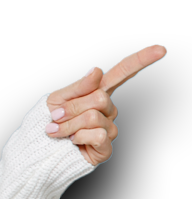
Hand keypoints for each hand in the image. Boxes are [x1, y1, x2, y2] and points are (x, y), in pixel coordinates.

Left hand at [45, 44, 166, 166]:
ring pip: (93, 117)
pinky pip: (97, 135)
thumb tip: (97, 70)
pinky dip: (77, 137)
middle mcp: (108, 109)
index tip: (161, 49)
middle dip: (71, 108)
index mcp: (98, 92)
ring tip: (58, 131)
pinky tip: (72, 141)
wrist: (38, 149)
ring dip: (68, 125)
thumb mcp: (57, 98)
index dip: (141, 60)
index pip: (123, 73)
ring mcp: (109, 128)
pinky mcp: (106, 147)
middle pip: (99, 98)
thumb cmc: (49, 122)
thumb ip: (79, 87)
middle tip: (56, 117)